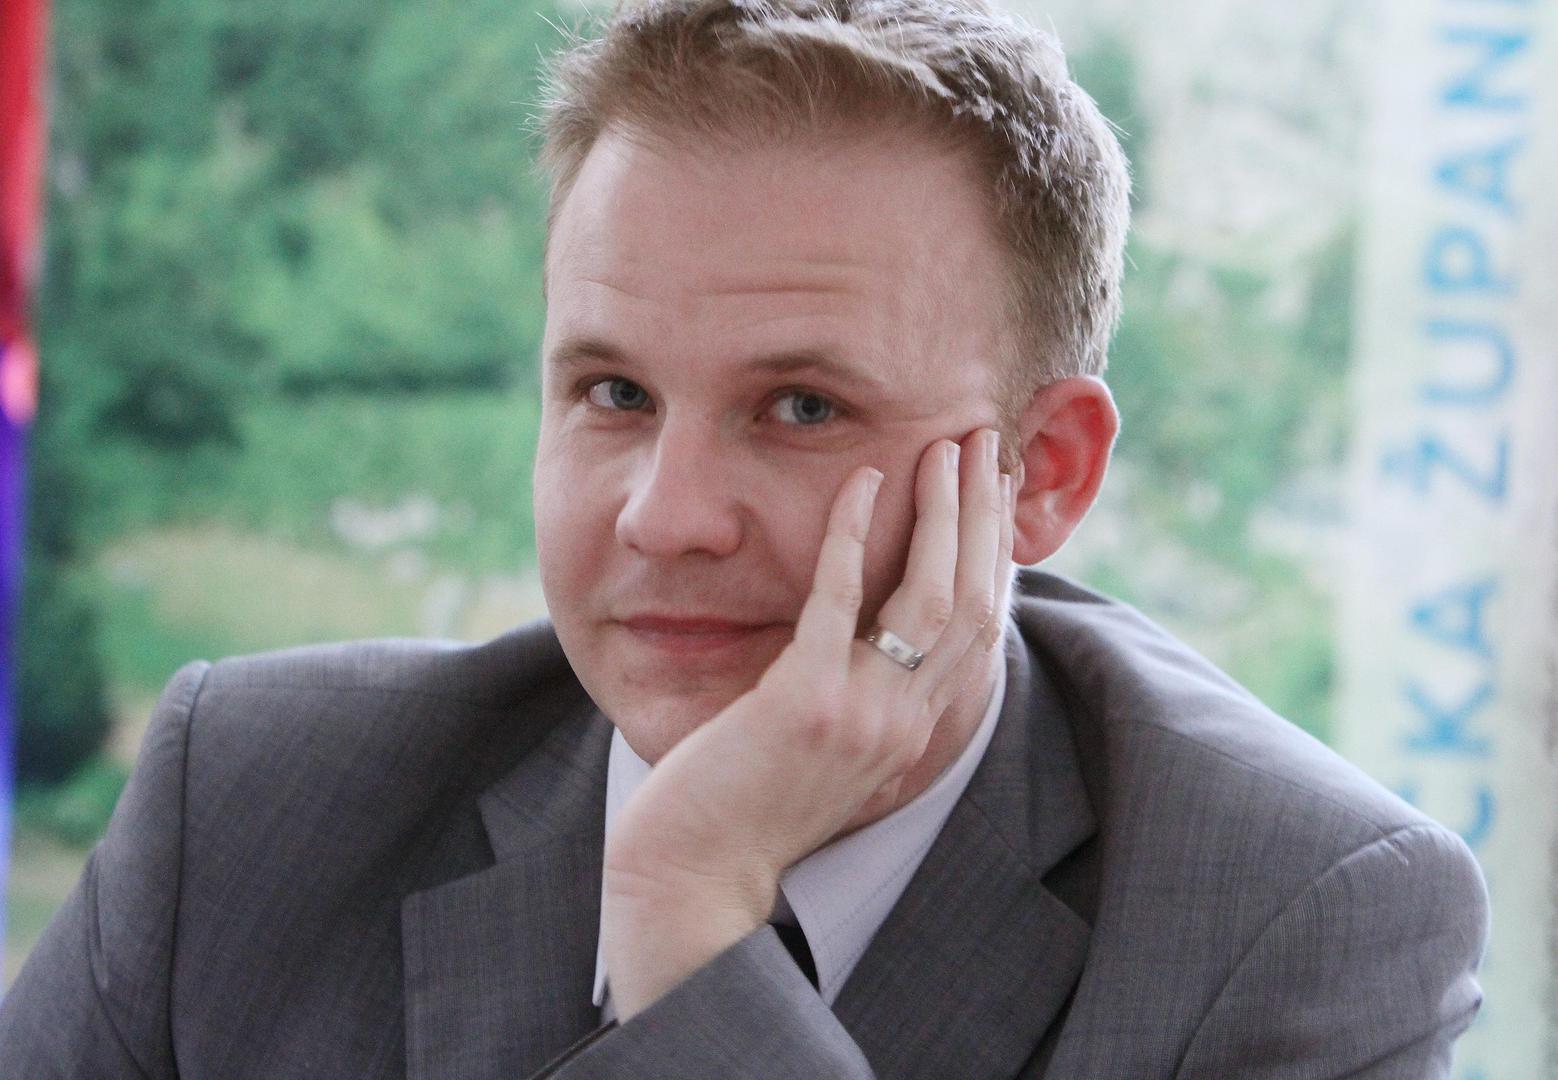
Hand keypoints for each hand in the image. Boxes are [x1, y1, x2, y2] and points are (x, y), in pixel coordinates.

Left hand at [600, 428, 1013, 1018]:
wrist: (696, 876)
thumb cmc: (748, 808)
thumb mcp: (831, 754)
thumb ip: (862, 699)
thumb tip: (873, 640)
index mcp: (914, 734)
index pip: (982, 630)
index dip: (996, 554)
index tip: (995, 493)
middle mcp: (904, 724)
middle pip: (973, 600)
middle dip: (984, 517)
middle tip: (986, 447)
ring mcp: (860, 715)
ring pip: (930, 594)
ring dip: (944, 513)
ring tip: (946, 450)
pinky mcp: (804, 703)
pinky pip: (838, 597)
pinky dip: (853, 532)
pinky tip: (861, 480)